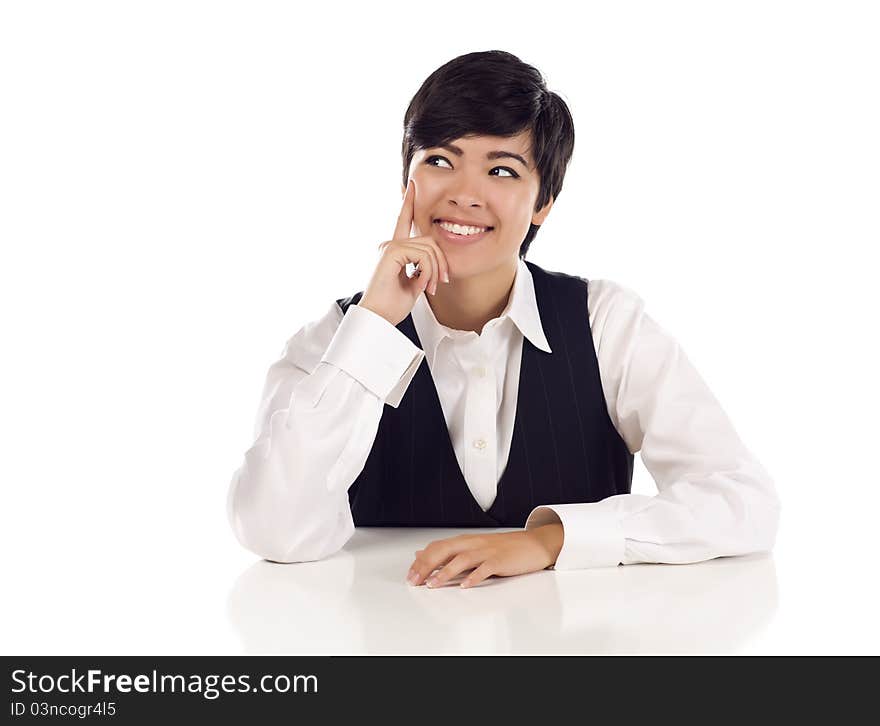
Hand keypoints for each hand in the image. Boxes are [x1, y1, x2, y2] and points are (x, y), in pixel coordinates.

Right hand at [359, 178, 451, 326]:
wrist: (378, 319)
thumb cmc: (392, 306)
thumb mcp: (414, 284)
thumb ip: (423, 268)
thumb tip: (434, 262)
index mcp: (395, 250)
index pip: (404, 221)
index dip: (408, 202)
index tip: (412, 184)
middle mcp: (390, 245)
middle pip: (429, 240)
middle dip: (440, 262)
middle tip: (441, 283)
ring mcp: (389, 247)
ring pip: (429, 248)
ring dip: (436, 270)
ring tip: (431, 287)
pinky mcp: (391, 252)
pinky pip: (423, 255)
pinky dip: (428, 271)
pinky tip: (422, 284)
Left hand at [405, 524, 563, 588]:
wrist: (533, 544)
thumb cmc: (503, 548)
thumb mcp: (473, 547)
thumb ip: (449, 552)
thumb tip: (422, 554)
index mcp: (466, 540)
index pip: (437, 547)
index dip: (421, 561)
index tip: (410, 575)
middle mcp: (474, 543)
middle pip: (445, 550)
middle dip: (427, 566)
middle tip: (415, 581)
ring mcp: (487, 551)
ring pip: (462, 559)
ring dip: (445, 572)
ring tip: (433, 584)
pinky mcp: (501, 560)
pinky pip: (485, 568)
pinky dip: (474, 576)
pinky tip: (465, 585)